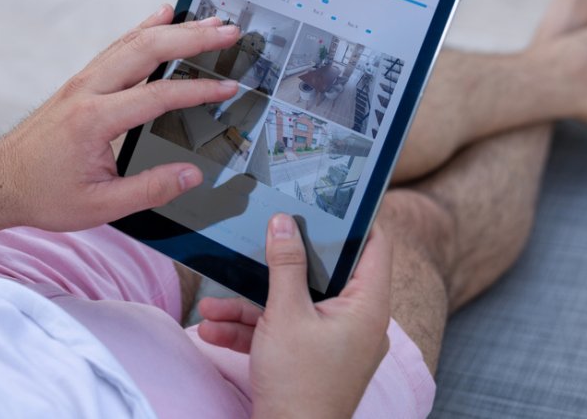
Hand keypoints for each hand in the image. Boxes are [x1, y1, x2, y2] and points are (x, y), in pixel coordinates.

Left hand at [0, 4, 240, 231]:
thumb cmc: (42, 193)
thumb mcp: (99, 206)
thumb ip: (150, 189)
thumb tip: (191, 175)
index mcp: (95, 120)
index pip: (158, 95)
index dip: (198, 91)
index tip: (228, 88)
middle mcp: (88, 90)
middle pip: (147, 49)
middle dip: (192, 39)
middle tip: (229, 32)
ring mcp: (83, 81)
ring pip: (134, 42)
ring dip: (174, 29)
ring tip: (210, 22)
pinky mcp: (82, 81)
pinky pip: (119, 46)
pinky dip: (144, 28)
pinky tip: (163, 15)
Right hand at [197, 214, 392, 418]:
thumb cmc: (299, 385)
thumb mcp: (285, 315)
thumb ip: (284, 264)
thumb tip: (284, 222)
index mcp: (367, 306)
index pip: (374, 246)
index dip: (355, 220)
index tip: (327, 200)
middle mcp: (358, 322)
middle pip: (322, 275)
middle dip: (277, 268)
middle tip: (260, 241)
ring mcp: (335, 343)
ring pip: (294, 306)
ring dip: (250, 306)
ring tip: (212, 306)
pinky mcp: (313, 359)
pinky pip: (285, 332)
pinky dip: (253, 330)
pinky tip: (215, 329)